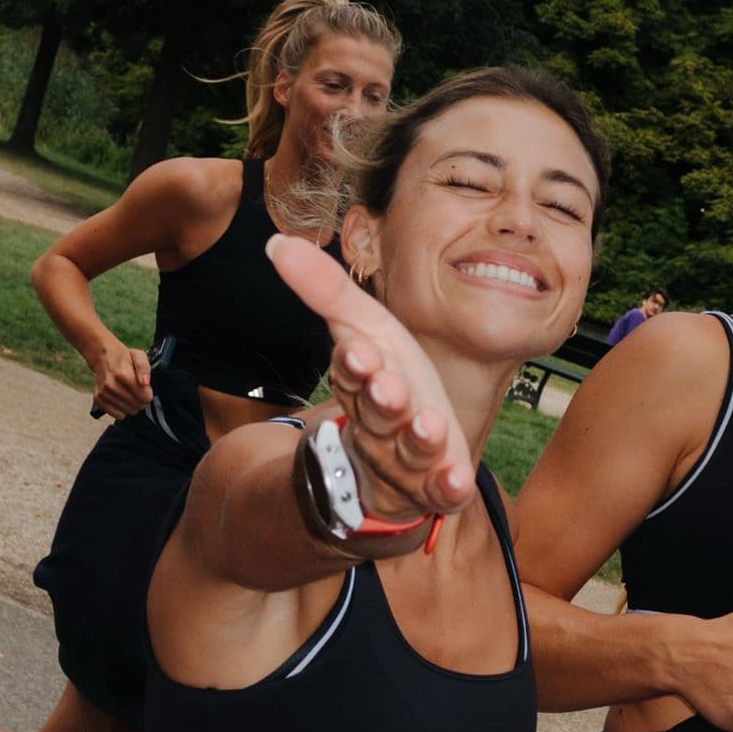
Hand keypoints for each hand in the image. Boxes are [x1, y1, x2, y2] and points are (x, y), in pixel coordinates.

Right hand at [91, 339, 151, 419]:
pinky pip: (118, 415)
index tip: (145, 387)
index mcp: (122, 374)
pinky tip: (121, 399)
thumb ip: (144, 368)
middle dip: (141, 400)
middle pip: (137, 406)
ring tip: (129, 393)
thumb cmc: (124, 358)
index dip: (148, 393)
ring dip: (132, 405)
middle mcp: (111, 385)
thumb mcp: (138, 356)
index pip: (145, 397)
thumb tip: (145, 382)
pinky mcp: (98, 400)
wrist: (103, 357)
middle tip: (137, 390)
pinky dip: (122, 410)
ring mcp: (103, 393)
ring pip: (128, 412)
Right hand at [267, 234, 474, 520]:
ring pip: (407, 452)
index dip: (354, 365)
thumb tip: (275, 241)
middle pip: (376, 413)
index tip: (359, 351)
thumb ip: (325, 290)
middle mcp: (378, 425)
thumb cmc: (386, 382)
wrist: (400, 456)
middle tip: (388, 387)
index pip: (352, 373)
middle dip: (382, 401)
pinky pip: (440, 490)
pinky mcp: (434, 486)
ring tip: (428, 425)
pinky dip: (447, 487)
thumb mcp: (364, 329)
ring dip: (417, 440)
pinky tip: (458, 479)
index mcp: (360, 383)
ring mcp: (406, 460)